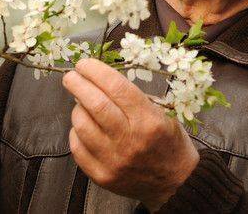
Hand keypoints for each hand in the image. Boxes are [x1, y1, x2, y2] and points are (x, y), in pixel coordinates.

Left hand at [61, 58, 198, 211]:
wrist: (176, 183)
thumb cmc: (168, 141)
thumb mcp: (162, 113)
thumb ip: (133, 98)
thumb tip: (98, 79)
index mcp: (149, 121)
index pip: (116, 87)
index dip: (96, 71)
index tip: (84, 64)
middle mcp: (130, 141)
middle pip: (95, 104)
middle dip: (78, 84)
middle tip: (71, 77)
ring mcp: (114, 161)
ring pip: (82, 125)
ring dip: (77, 108)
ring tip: (81, 103)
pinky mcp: (102, 177)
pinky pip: (78, 149)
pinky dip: (76, 132)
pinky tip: (83, 126)